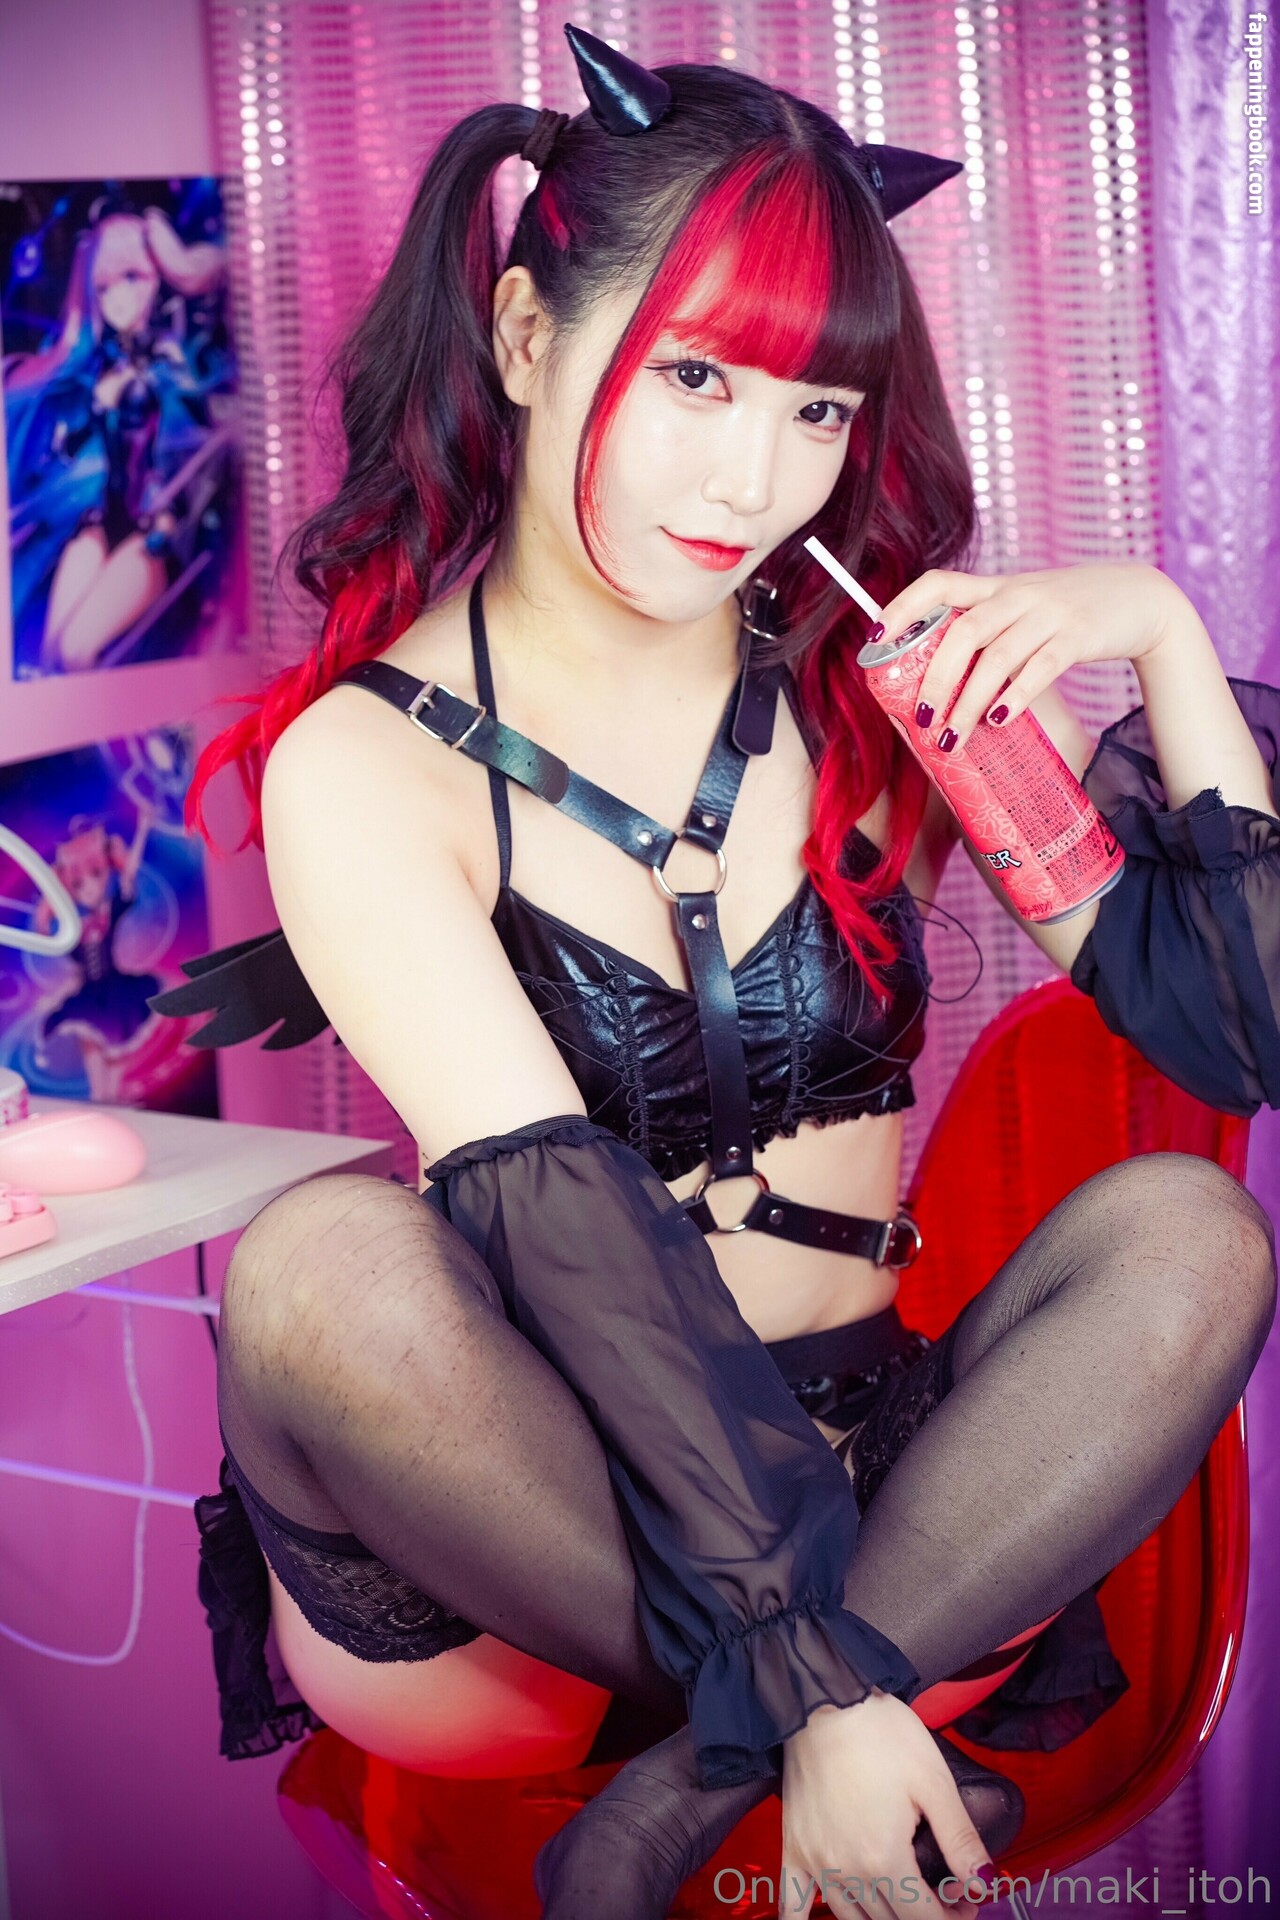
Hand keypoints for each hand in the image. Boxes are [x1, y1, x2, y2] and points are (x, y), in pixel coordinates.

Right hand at [779, 1690, 992, 1919]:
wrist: (826, 1698)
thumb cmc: (880, 1732)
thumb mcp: (934, 1781)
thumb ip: (960, 1839)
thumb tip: (984, 1882)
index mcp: (885, 1858)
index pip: (923, 1918)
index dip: (952, 1917)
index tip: (967, 1902)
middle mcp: (848, 1870)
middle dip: (924, 1916)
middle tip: (944, 1896)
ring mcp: (816, 1862)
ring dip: (882, 1919)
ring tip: (902, 1898)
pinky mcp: (793, 1846)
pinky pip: (792, 1902)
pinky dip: (801, 1919)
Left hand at [875, 562, 1184, 752]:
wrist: (1141, 598)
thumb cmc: (1069, 613)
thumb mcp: (1022, 607)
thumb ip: (985, 631)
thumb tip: (937, 681)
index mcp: (995, 587)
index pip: (939, 583)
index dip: (904, 607)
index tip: (876, 637)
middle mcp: (1017, 595)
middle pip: (963, 632)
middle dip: (936, 678)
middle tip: (919, 718)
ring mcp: (1049, 614)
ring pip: (997, 658)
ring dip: (968, 702)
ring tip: (951, 738)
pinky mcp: (1079, 636)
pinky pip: (1041, 667)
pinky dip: (1016, 696)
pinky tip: (999, 721)